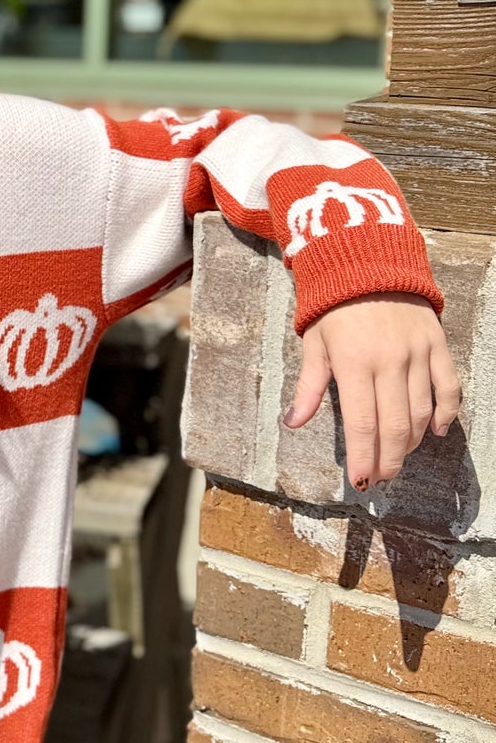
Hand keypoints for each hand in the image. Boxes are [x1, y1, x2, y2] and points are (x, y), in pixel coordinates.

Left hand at [285, 292, 460, 488]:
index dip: (363, 456)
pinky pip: (448, 386)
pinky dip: (445, 412)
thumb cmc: (332, 306)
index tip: (361, 481)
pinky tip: (435, 432)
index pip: (362, 423)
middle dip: (387, 458)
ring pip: (421, 411)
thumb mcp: (313, 343)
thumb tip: (294, 422)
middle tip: (380, 479)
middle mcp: (389, 361)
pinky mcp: (437, 343)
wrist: (367, 261)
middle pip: (394, 424)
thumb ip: (309, 386)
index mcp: (354, 363)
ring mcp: (417, 353)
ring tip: (396, 458)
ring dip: (410, 441)